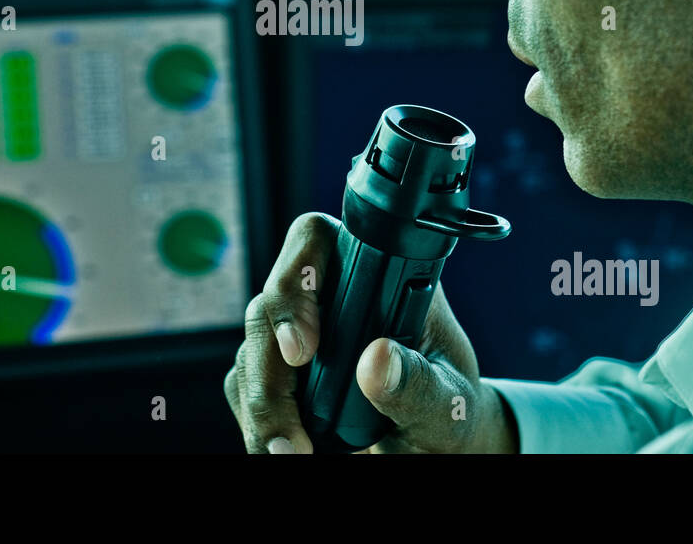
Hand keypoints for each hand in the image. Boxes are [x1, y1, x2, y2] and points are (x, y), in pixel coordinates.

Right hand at [223, 212, 517, 452]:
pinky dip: (257, 422)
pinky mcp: (276, 371)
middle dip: (271, 369)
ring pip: (251, 350)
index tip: (303, 350)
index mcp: (376, 276)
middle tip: (293, 431)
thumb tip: (376, 358)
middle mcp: (327, 295)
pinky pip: (244, 385)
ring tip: (295, 453)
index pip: (316, 240)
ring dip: (263, 406)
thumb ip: (418, 383)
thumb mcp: (446, 403)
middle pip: (269, 304)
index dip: (298, 283)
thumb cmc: (448, 409)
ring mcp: (296, 332)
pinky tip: (282, 449)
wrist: (434, 442)